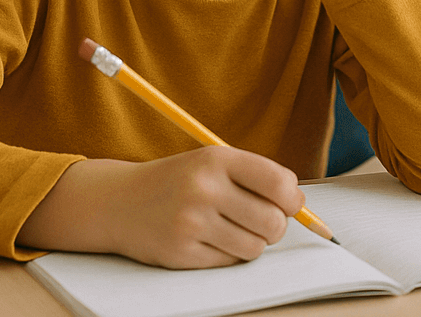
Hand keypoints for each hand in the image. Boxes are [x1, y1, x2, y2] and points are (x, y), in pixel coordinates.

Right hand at [19, 146, 304, 268]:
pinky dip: (228, 254)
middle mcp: (203, 189)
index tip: (290, 204)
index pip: (278, 182)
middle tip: (262, 221)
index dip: (293, 199)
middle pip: (273, 221)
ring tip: (233, 229)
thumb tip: (301, 204)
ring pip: (255, 247)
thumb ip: (256, 176)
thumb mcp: (213, 162)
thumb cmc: (179, 181)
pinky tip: (210, 239)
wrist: (120, 202)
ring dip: (252, 242)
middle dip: (275, 226)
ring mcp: (190, 223)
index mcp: (216, 159)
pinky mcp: (181, 253)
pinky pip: (229, 262)